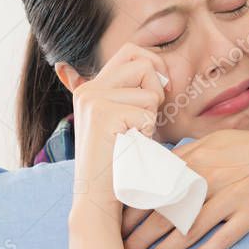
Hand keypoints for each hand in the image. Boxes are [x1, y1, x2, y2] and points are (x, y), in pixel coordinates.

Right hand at [70, 42, 168, 213]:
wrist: (97, 196)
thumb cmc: (119, 162)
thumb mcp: (123, 121)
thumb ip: (133, 95)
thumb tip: (161, 71)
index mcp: (90, 87)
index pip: (131, 52)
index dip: (153, 66)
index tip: (160, 93)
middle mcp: (88, 89)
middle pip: (142, 63)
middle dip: (157, 89)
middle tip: (148, 118)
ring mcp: (93, 100)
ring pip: (149, 92)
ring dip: (151, 118)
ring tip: (132, 138)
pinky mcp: (102, 114)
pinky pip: (147, 114)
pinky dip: (146, 133)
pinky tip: (129, 146)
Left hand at [122, 125, 248, 248]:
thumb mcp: (215, 142)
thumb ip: (186, 155)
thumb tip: (157, 168)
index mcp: (196, 159)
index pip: (154, 188)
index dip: (132, 210)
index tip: (116, 228)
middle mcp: (209, 177)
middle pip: (165, 212)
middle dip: (138, 237)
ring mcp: (230, 196)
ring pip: (188, 229)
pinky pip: (223, 238)